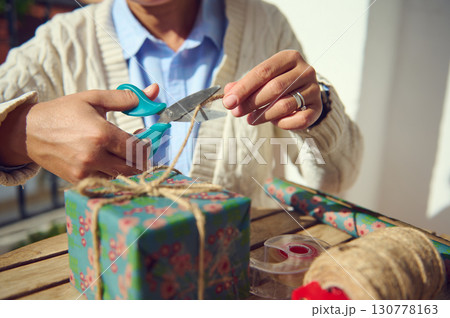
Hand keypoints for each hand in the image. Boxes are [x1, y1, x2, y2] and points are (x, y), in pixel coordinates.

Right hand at [0, 84, 158, 182]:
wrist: (29, 132)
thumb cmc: (63, 112)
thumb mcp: (93, 99)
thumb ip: (125, 98)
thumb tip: (154, 92)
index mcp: (101, 134)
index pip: (138, 148)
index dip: (147, 144)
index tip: (145, 136)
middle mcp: (94, 156)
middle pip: (134, 167)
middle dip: (141, 157)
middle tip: (138, 146)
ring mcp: (86, 172)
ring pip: (121, 176)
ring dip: (127, 166)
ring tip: (121, 151)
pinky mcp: (79, 181)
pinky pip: (106, 181)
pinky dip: (112, 173)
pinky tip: (108, 159)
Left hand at [222, 50, 321, 129]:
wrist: (304, 92)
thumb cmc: (279, 83)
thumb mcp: (262, 80)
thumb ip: (244, 85)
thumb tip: (228, 93)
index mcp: (289, 58)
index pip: (263, 71)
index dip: (244, 88)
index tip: (228, 102)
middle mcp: (305, 70)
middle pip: (274, 88)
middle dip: (251, 102)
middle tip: (236, 113)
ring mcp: (314, 89)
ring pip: (285, 105)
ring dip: (264, 115)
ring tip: (251, 119)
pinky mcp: (318, 107)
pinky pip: (300, 119)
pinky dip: (284, 123)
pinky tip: (275, 123)